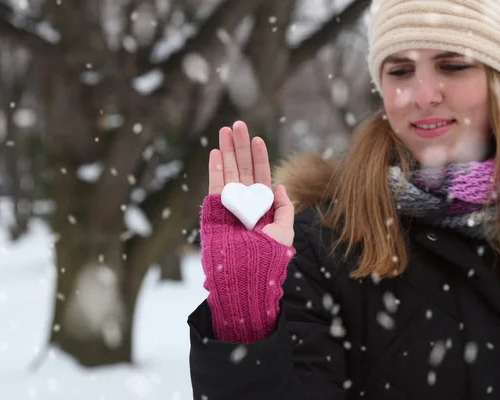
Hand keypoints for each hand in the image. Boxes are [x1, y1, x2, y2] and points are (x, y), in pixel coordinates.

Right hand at [208, 121, 293, 245]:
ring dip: (226, 150)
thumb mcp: (284, 231)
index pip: (260, 176)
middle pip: (242, 168)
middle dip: (240, 146)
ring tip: (226, 130)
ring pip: (228, 171)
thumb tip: (280, 186)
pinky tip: (217, 151)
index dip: (259, 157)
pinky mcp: (215, 209)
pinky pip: (215, 185)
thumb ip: (284, 208)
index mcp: (261, 206)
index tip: (258, 139)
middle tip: (238, 124)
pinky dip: (215, 168)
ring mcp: (228, 204)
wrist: (246, 272)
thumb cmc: (268, 256)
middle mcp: (244, 202)